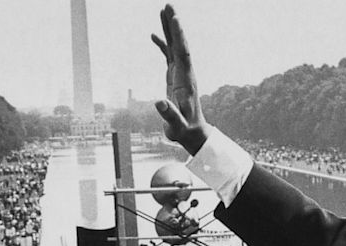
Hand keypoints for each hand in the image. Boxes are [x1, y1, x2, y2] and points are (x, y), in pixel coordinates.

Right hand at [152, 4, 208, 154]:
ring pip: (175, 47)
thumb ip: (169, 115)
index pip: (183, 53)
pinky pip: (168, 56)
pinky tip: (154, 36)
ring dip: (169, 29)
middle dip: (174, 25)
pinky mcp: (175, 77)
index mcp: (186, 80)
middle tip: (168, 5)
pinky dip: (162, 44)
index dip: (179, 36)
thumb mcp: (176, 126)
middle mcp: (185, 73)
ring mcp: (180, 74)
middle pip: (180, 44)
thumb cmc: (184, 130)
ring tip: (163, 11)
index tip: (175, 18)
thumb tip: (159, 102)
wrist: (192, 134)